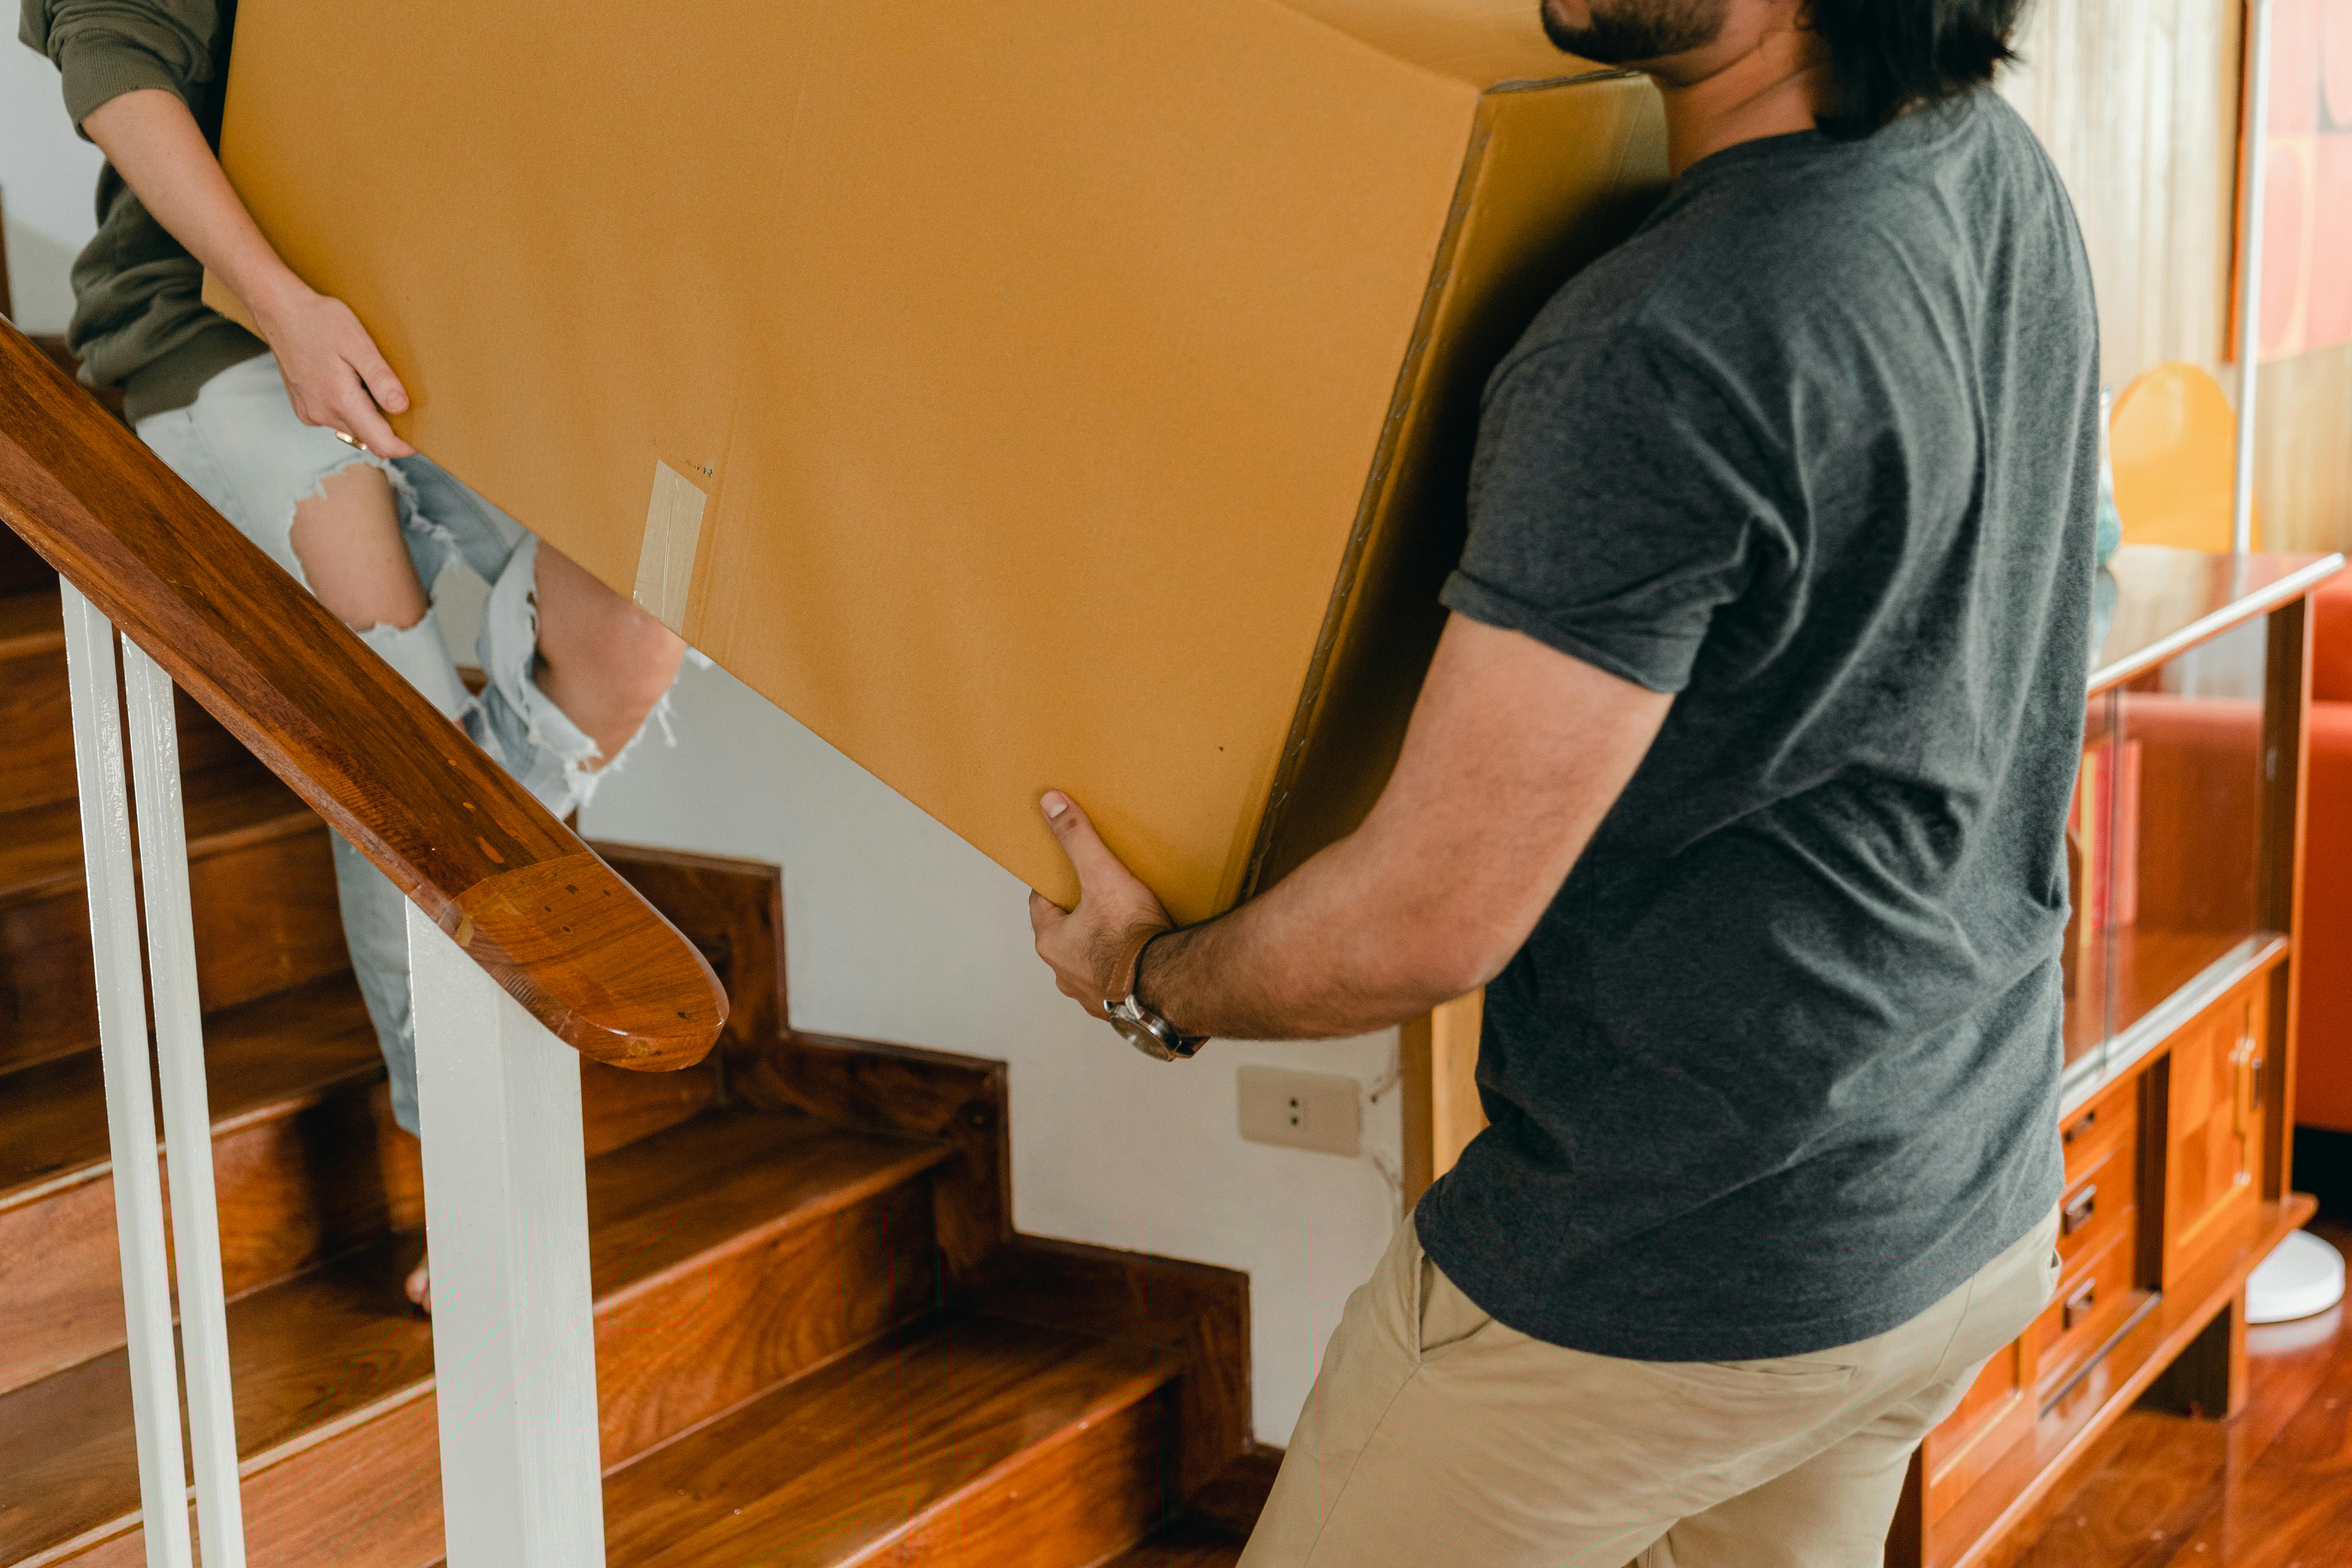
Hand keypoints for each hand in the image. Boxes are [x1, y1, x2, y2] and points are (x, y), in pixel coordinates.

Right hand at [252, 282, 415, 457]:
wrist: (280, 310)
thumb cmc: (320, 320)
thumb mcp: (358, 343)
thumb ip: (380, 378)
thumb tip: (401, 407)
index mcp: (340, 401)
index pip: (381, 443)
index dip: (405, 446)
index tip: (422, 440)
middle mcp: (322, 414)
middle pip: (368, 436)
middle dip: (388, 426)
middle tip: (398, 398)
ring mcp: (310, 412)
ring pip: (352, 428)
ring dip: (367, 415)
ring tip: (369, 384)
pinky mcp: (304, 407)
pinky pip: (336, 418)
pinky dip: (349, 408)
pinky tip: (348, 382)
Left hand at [1028, 792, 1172, 1018]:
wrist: (1172, 983)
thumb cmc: (1133, 935)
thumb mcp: (1103, 876)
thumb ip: (1077, 839)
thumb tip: (1050, 804)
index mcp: (1052, 943)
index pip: (1042, 905)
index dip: (1056, 887)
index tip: (1071, 875)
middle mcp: (1064, 975)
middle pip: (1065, 936)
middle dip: (1080, 919)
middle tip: (1104, 899)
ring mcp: (1090, 997)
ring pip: (1088, 964)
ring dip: (1100, 950)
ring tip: (1126, 931)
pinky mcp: (1119, 1011)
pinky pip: (1114, 987)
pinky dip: (1123, 974)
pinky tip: (1143, 961)